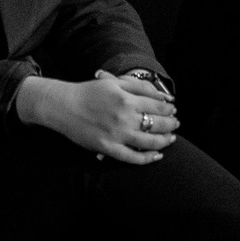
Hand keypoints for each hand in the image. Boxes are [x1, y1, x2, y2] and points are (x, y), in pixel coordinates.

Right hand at [16, 72, 177, 163]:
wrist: (64, 106)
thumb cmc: (89, 92)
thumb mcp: (114, 81)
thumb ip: (139, 86)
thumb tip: (163, 96)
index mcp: (127, 99)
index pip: (158, 106)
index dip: (169, 108)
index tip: (172, 109)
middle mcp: (124, 118)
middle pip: (157, 124)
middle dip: (171, 124)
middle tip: (175, 124)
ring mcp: (117, 135)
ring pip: (150, 142)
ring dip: (165, 141)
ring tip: (171, 138)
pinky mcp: (108, 148)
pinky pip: (133, 157)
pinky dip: (148, 158)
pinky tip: (158, 155)